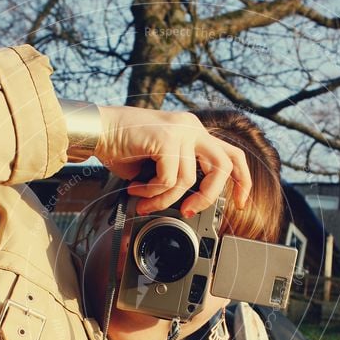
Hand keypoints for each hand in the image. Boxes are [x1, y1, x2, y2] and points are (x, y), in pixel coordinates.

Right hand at [94, 106, 250, 215]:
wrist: (97, 131)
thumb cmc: (123, 147)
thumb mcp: (159, 163)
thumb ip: (178, 175)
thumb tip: (189, 204)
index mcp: (194, 132)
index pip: (232, 154)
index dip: (241, 181)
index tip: (241, 203)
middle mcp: (192, 127)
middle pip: (222, 167)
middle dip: (209, 196)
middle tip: (189, 211)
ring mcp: (180, 131)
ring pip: (188, 180)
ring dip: (164, 199)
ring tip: (145, 201)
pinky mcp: (165, 138)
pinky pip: (168, 179)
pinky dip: (152, 192)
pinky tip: (136, 190)